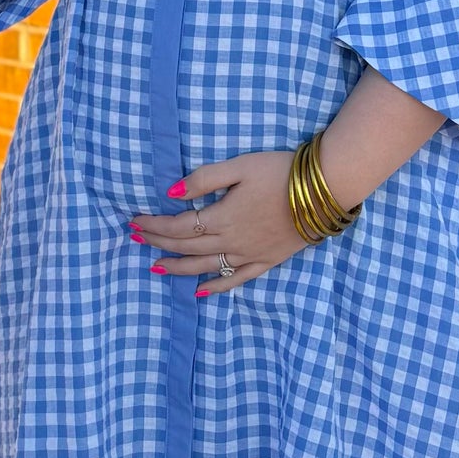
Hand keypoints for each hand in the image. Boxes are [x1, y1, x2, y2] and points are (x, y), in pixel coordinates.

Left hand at [128, 150, 312, 294]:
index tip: (134, 221)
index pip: (178, 226)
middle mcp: (231, 242)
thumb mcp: (240, 166)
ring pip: (205, 267)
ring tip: (156, 268)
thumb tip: (172, 193)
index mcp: (222, 217)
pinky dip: (216, 287)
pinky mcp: (266, 261)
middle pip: (186, 246)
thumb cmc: (281, 172)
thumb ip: (205, 179)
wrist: (324, 190)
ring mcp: (249, 255)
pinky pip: (236, 280)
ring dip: (178, 268)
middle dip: (158, 243)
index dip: (154, 225)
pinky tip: (200, 291)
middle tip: (136, 238)